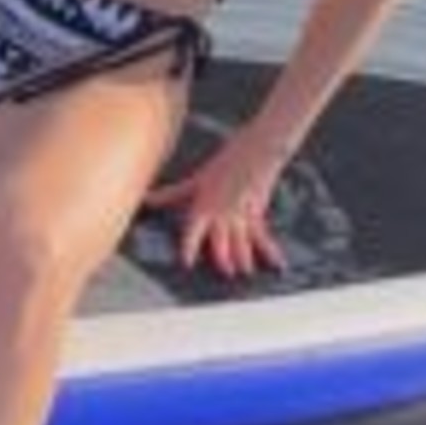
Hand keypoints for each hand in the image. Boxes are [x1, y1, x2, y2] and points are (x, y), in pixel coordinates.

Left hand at [143, 127, 288, 277]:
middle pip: (221, 241)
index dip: (189, 248)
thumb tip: (147, 199)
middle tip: (226, 274)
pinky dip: (270, 252)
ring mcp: (240, 215)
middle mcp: (221, 214)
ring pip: (241, 242)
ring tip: (245, 272)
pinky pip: (263, 237)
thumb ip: (171, 195)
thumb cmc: (224, 164)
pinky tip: (278, 265)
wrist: (255, 150)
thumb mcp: (195, 180)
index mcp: (204, 206)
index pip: (193, 231)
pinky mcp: (256, 215)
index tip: (187, 263)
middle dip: (223, 259)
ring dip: (244, 259)